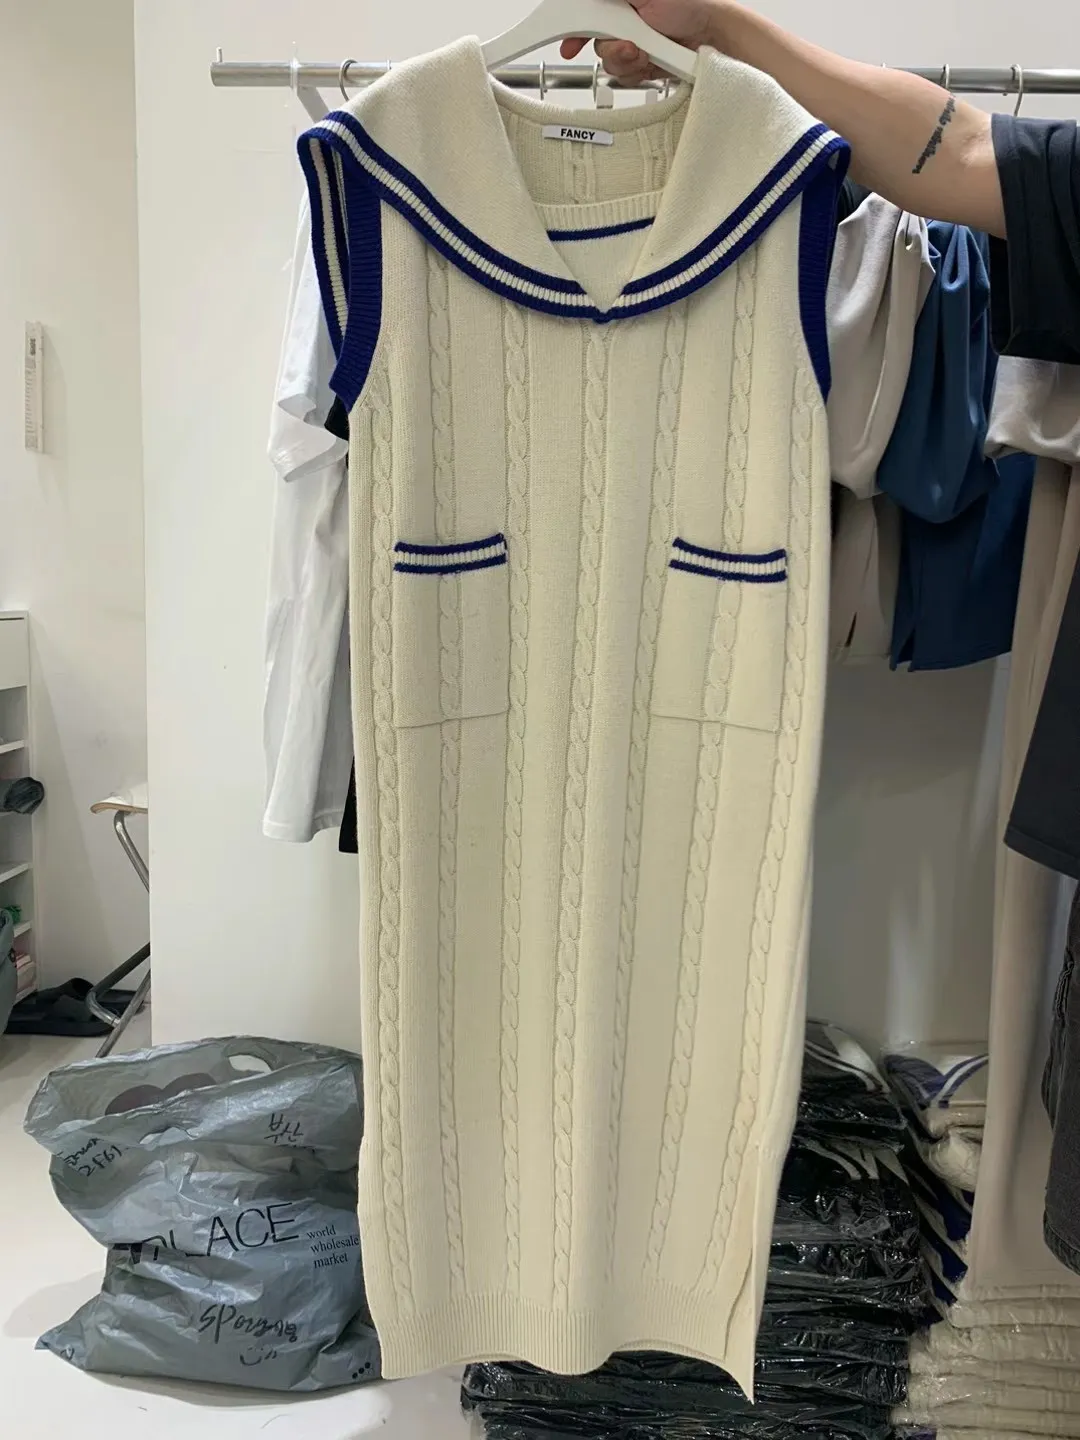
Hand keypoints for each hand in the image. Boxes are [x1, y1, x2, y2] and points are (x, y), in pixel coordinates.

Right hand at [560, 0, 723, 82]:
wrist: (712, 35)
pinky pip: (624, 77)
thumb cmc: (688, 4)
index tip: (569, 44)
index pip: (584, 15)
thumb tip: (584, 6)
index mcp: (618, 2)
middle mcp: (621, 21)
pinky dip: (637, 73)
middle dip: (611, 47)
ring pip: (608, 63)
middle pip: (593, 41)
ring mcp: (630, 44)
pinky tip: (650, 63)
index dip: (572, 30)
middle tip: (629, 43)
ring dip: (626, 61)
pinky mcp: (640, 66)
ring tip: (646, 52)